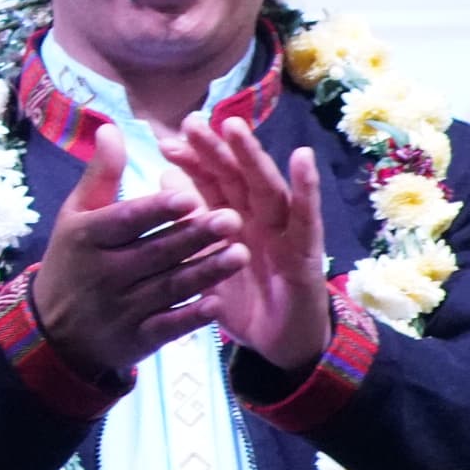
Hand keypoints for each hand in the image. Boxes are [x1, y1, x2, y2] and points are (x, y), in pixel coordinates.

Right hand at [26, 123, 250, 383]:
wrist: (55, 330)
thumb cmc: (73, 259)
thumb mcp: (77, 215)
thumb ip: (101, 174)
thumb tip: (112, 128)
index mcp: (87, 237)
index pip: (126, 221)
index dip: (157, 210)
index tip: (190, 196)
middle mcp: (102, 273)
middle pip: (155, 253)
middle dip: (194, 237)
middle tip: (233, 219)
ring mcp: (119, 308)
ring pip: (169, 288)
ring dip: (205, 273)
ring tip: (241, 254)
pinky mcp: (136, 338)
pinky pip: (167, 327)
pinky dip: (192, 317)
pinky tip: (218, 304)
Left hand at [163, 114, 331, 375]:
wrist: (280, 347)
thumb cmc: (243, 302)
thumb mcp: (205, 265)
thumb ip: (187, 227)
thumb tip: (162, 180)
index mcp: (231, 220)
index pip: (210, 184)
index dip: (191, 162)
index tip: (165, 143)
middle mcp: (258, 219)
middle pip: (235, 176)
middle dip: (215, 149)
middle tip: (191, 122)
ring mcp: (284, 231)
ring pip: (266, 186)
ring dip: (251, 156)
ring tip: (234, 127)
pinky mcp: (306, 251)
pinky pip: (306, 215)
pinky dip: (306, 186)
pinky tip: (303, 158)